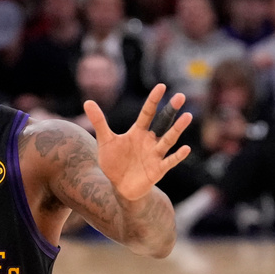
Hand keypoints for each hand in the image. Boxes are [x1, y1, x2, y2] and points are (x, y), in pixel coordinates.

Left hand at [83, 84, 191, 201]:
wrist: (118, 187)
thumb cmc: (114, 162)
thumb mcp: (105, 141)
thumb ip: (99, 122)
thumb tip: (87, 102)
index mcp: (138, 132)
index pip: (147, 113)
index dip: (153, 100)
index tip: (161, 86)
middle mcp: (150, 141)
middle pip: (162, 122)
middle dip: (170, 110)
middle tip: (180, 96)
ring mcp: (155, 155)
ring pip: (168, 140)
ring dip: (177, 129)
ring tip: (187, 116)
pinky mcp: (158, 170)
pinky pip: (169, 161)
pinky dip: (177, 156)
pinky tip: (186, 148)